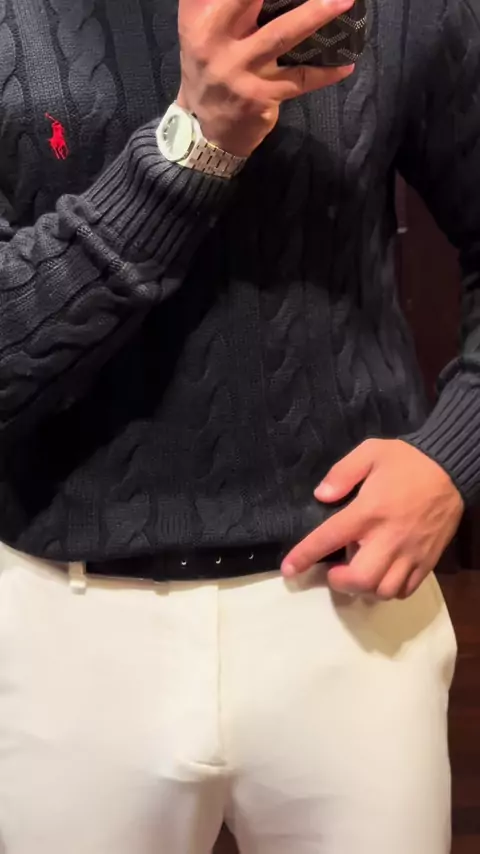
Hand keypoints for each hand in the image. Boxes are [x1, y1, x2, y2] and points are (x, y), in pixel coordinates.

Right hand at [177, 0, 354, 156]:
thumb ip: (221, 1)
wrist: (207, 128)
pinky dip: (325, 73)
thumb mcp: (201, 29)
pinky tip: (346, 65)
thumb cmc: (209, 67)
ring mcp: (239, 71)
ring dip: (315, 15)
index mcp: (201, 18)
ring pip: (282, 35)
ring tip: (344, 0)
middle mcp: (215, 41)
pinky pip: (299, 80)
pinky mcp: (260, 96)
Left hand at [281, 439, 464, 598]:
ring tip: (357, 574)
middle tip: (333, 572)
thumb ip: (342, 472)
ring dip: (364, 589)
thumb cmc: (408, 461)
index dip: (305, 556)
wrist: (452, 469)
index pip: (330, 538)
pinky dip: (388, 591)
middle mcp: (390, 537)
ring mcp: (411, 553)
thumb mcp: (371, 451)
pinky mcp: (427, 560)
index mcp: (369, 511)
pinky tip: (381, 577)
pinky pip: (406, 590)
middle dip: (340, 582)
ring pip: (384, 591)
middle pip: (361, 579)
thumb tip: (321, 495)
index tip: (289, 569)